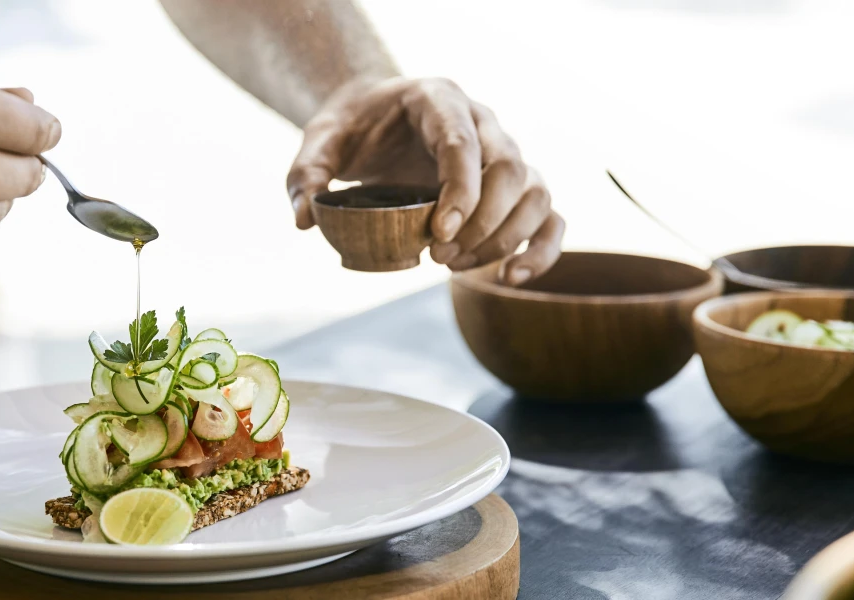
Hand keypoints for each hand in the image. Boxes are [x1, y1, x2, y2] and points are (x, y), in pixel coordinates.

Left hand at [286, 77, 563, 283]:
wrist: (375, 116)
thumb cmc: (353, 126)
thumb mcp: (320, 140)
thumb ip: (307, 173)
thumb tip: (305, 220)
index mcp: (438, 100)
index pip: (464, 143)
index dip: (460, 191)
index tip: (437, 234)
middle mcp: (483, 121)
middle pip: (510, 169)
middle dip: (480, 222)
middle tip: (436, 255)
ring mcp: (504, 152)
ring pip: (535, 192)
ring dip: (504, 238)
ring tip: (453, 265)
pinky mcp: (513, 185)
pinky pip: (548, 215)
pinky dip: (541, 249)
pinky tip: (511, 276)